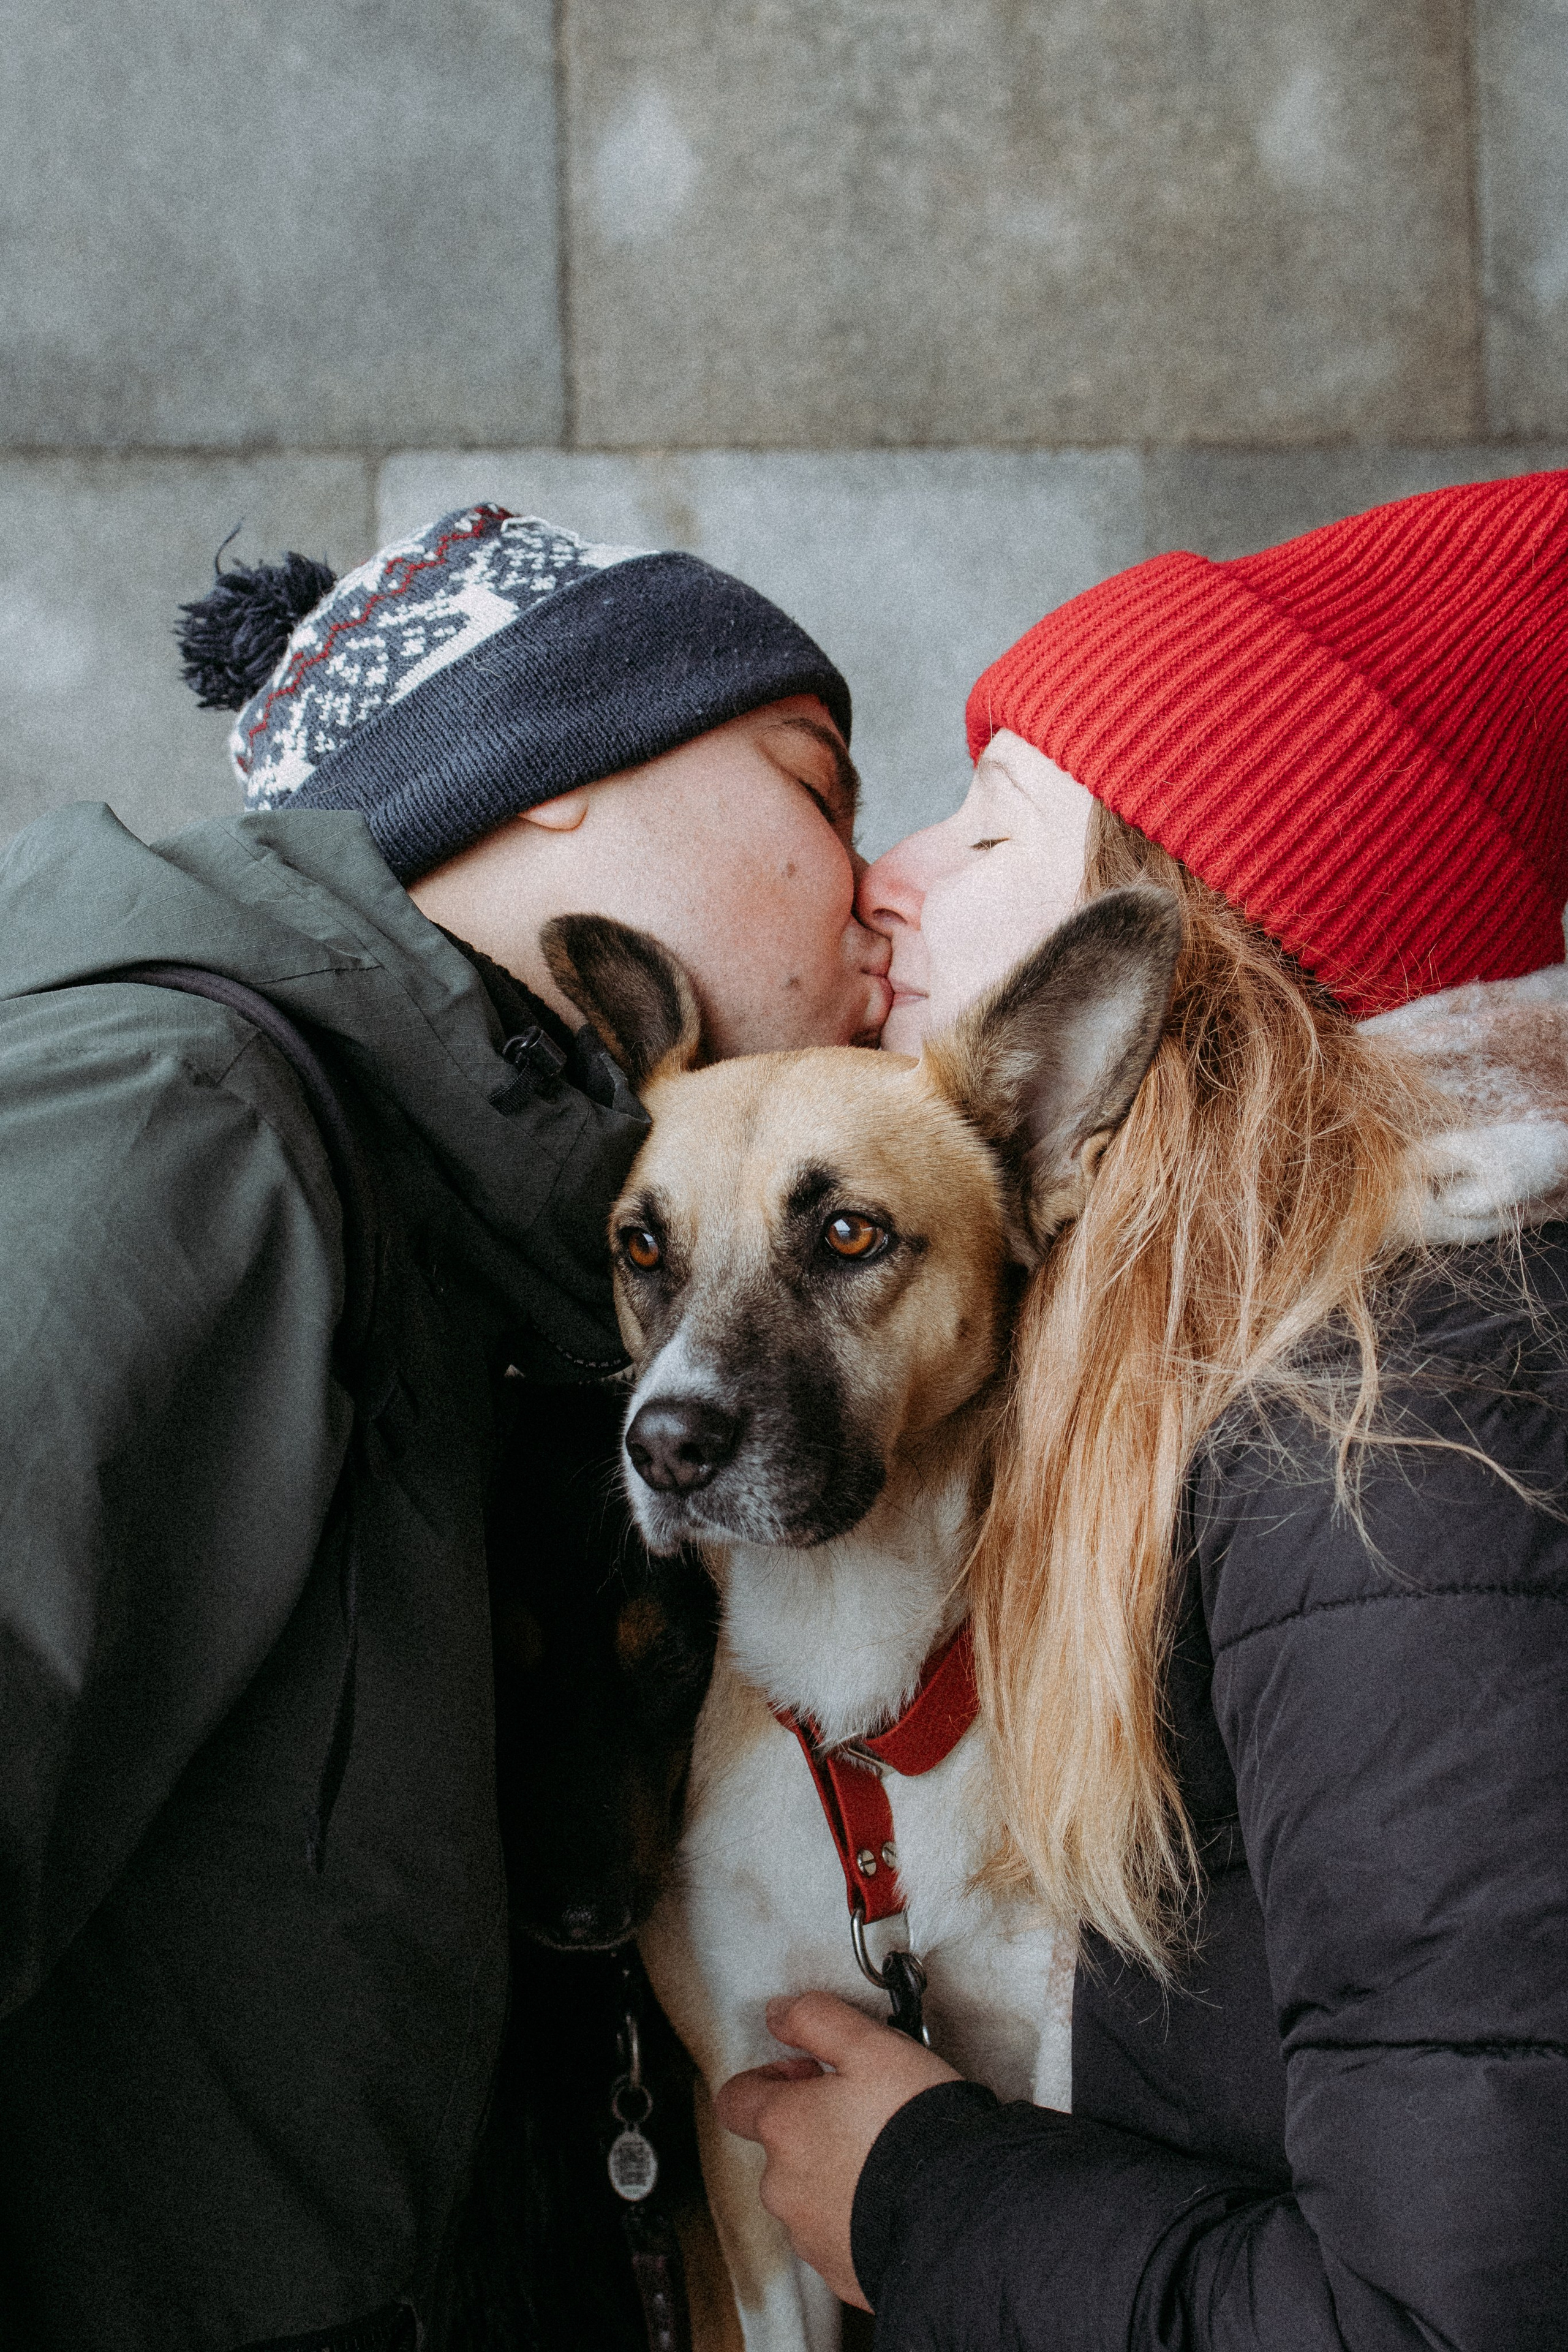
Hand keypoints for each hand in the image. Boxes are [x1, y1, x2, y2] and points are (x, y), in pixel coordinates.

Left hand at [713, 1989, 959, 2308]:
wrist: (961, 2216)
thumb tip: (780, 2014)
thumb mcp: (872, 2046)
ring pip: (808, 2193)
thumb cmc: (917, 2130)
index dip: (768, 2078)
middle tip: (863, 2113)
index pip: (736, 2099)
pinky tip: (894, 2199)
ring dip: (835, 2173)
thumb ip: (816, 2018)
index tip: (807, 2074)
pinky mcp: (839, 2269)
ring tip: (886, 2158)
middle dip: (813, 2127)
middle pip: (779, 2147)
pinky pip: (837, 2235)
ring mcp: (810, 2234)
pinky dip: (856, 2217)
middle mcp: (784, 2186)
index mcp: (784, 2127)